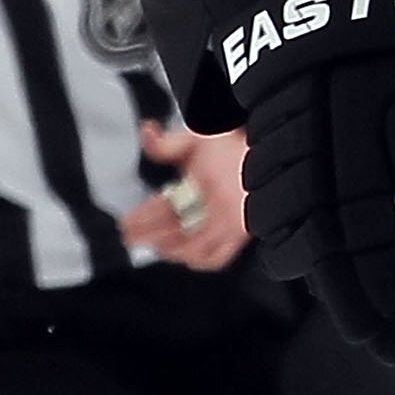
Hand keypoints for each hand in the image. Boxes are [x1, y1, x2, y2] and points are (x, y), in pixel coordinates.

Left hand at [120, 118, 248, 270]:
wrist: (269, 160)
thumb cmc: (232, 151)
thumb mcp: (197, 139)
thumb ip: (167, 143)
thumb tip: (146, 132)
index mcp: (206, 183)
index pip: (165, 209)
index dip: (141, 219)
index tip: (126, 223)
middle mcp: (220, 208)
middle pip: (175, 232)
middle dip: (148, 236)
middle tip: (130, 237)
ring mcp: (233, 225)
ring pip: (193, 249)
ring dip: (169, 249)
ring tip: (153, 244)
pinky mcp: (242, 236)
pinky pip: (218, 259)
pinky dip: (198, 261)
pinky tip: (183, 256)